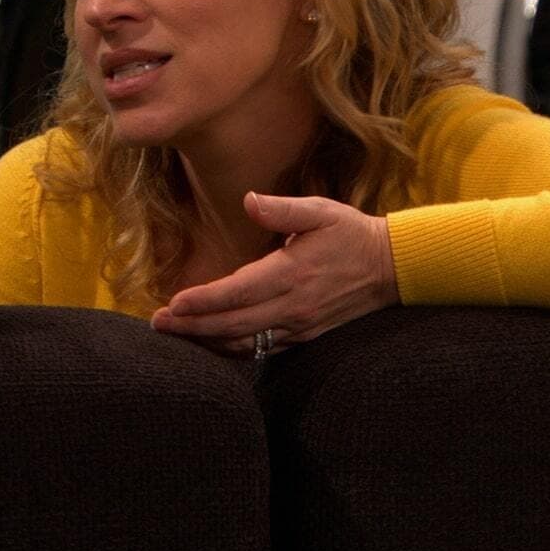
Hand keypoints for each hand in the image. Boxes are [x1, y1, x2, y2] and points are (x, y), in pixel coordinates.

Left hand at [151, 192, 398, 357]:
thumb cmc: (350, 234)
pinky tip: (209, 342)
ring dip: (207, 341)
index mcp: (292, 273)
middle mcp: (293, 306)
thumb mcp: (321, 211)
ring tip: (174, 334)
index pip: (239, 292)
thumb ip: (283, 209)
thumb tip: (249, 201)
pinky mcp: (303, 336)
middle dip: (192, 326)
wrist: (391, 268)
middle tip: (158, 324)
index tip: (174, 303)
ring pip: (245, 343)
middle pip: (234, 325)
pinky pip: (260, 349)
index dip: (205, 301)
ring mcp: (299, 326)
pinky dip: (231, 348)